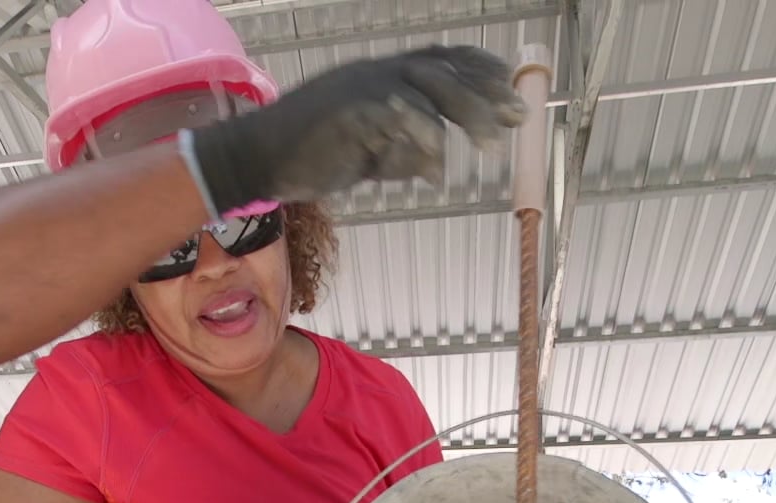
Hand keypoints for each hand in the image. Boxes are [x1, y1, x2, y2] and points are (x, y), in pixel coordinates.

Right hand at [190, 46, 523, 213]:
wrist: (258, 158)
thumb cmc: (311, 155)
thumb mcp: (368, 153)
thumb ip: (401, 151)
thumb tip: (435, 163)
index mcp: (382, 75)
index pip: (440, 60)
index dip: (478, 67)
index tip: (509, 82)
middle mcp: (376, 73)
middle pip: (443, 73)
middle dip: (485, 93)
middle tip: (517, 117)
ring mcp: (362, 88)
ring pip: (428, 91)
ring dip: (466, 117)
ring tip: (492, 145)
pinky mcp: (350, 112)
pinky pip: (398, 119)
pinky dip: (424, 143)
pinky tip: (438, 171)